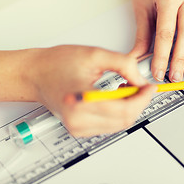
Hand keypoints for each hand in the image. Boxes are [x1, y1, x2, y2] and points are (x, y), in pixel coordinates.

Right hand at [29, 45, 155, 136]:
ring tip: (126, 88)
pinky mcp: (79, 129)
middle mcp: (78, 121)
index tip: (150, 87)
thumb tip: (141, 80)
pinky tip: (116, 97)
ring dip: (130, 107)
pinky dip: (119, 112)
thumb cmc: (55, 63)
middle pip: (125, 120)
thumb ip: (124, 65)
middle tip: (141, 86)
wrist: (34, 74)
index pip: (124, 109)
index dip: (142, 98)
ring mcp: (78, 128)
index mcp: (81, 104)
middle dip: (139, 102)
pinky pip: (109, 125)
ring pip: (119, 124)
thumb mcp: (94, 55)